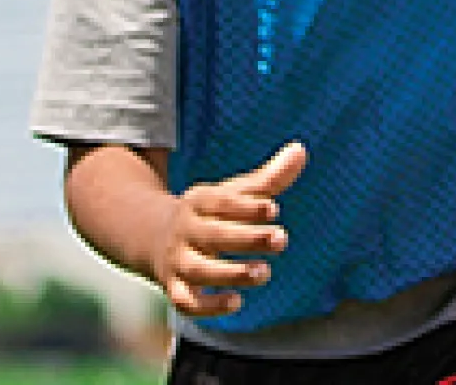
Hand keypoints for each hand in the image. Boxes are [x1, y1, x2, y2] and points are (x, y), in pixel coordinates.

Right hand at [158, 141, 305, 317]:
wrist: (153, 237)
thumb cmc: (210, 214)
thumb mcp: (233, 193)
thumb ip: (268, 178)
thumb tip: (301, 149)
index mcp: (199, 202)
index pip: (220, 202)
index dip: (246, 206)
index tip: (274, 208)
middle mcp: (186, 231)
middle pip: (213, 235)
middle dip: (248, 239)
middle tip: (282, 239)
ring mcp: (178, 262)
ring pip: (199, 270)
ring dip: (231, 273)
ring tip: (265, 272)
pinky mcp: (175, 289)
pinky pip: (186, 302)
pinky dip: (208, 306)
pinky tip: (237, 302)